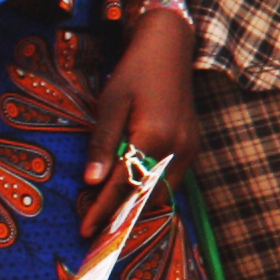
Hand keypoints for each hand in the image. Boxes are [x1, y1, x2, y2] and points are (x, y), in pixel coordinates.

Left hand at [81, 5, 194, 236]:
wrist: (169, 48)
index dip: (104, 210)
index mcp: (155, 138)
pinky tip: (134, 190)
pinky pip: (173, 177)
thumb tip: (91, 182)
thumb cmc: (134, 73)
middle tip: (98, 231)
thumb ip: (102, 144)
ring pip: (165, 190)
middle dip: (123, 216)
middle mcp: (179, 148)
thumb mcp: (110, 104)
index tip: (86, 231)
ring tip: (112, 214)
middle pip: (149, 196)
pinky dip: (153, 188)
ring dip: (139, 204)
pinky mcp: (194, 144)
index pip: (125, 185)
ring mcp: (191, 147)